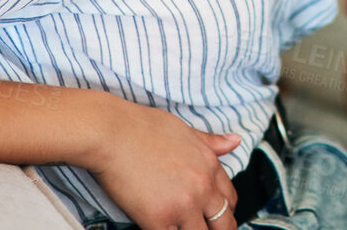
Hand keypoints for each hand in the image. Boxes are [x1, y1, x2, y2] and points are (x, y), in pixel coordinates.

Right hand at [84, 100, 240, 229]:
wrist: (112, 132)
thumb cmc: (141, 127)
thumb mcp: (185, 130)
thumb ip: (211, 141)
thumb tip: (235, 141)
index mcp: (209, 165)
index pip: (230, 198)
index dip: (225, 210)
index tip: (216, 216)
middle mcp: (202, 186)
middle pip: (224, 223)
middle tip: (205, 229)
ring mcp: (183, 204)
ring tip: (179, 228)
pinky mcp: (159, 218)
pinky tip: (160, 228)